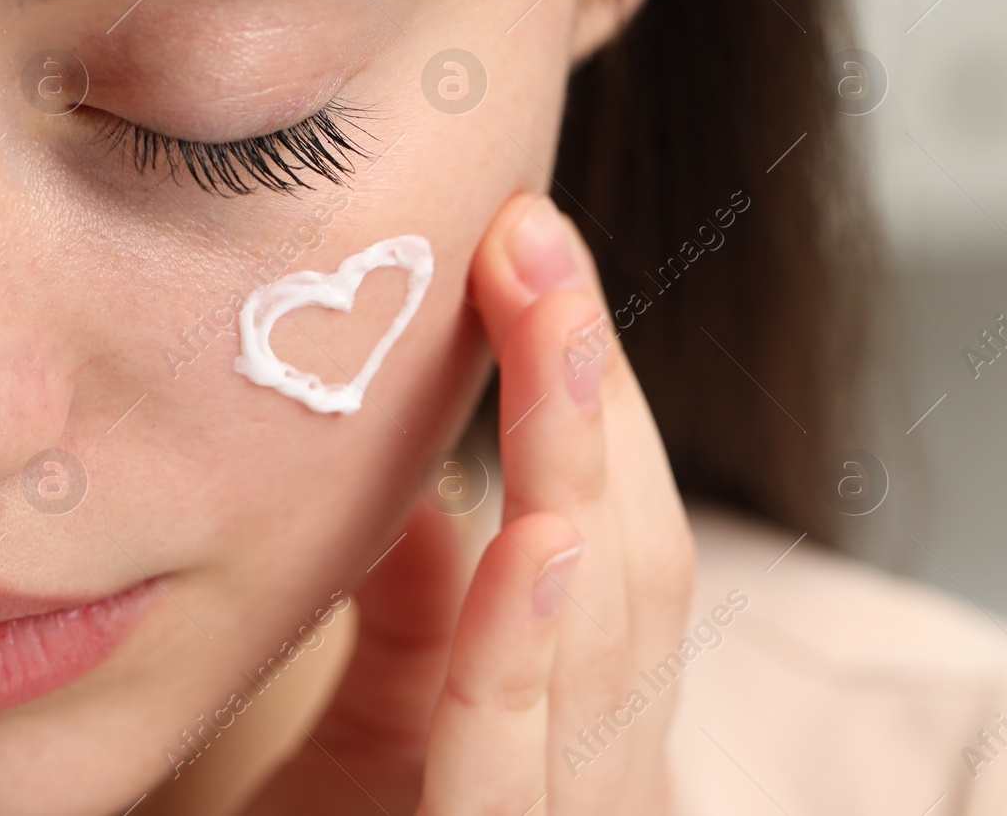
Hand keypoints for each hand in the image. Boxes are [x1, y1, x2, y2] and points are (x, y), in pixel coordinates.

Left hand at [241, 192, 695, 814]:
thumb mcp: (373, 726)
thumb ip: (419, 613)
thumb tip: (438, 481)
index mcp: (582, 726)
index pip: (616, 536)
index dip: (588, 391)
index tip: (532, 254)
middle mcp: (608, 776)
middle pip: (633, 563)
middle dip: (587, 391)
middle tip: (535, 243)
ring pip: (609, 638)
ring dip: (577, 469)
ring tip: (550, 324)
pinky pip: (519, 771)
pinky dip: (528, 650)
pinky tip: (531, 535)